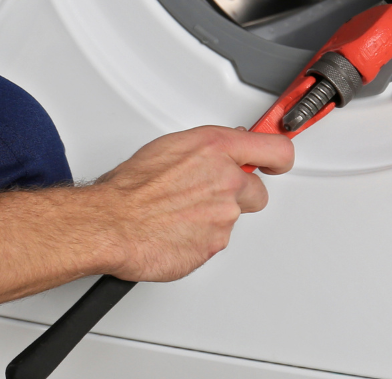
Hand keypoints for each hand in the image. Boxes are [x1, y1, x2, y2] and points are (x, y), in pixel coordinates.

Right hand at [90, 126, 294, 281]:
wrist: (113, 223)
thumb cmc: (131, 187)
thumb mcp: (169, 148)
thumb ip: (204, 151)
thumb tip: (215, 152)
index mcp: (216, 148)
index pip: (276, 149)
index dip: (279, 158)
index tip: (277, 161)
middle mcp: (227, 180)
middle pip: (258, 191)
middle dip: (240, 194)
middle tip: (210, 194)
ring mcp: (225, 215)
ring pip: (232, 218)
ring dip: (213, 217)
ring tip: (179, 212)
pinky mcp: (216, 244)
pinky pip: (215, 240)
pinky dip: (199, 238)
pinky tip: (176, 229)